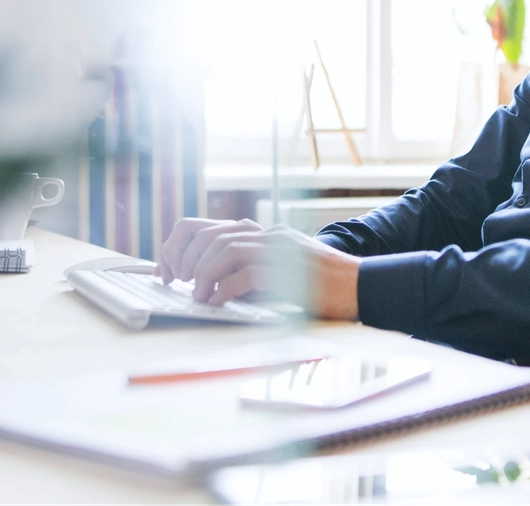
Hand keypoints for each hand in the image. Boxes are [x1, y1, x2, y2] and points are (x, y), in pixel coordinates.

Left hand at [156, 217, 360, 319]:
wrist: (361, 287)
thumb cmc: (320, 288)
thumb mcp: (278, 273)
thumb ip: (250, 271)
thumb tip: (210, 285)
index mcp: (263, 234)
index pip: (208, 227)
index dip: (180, 245)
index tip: (168, 269)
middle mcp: (268, 235)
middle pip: (212, 235)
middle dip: (186, 260)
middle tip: (179, 283)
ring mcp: (279, 249)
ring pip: (225, 249)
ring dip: (203, 274)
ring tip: (199, 296)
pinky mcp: (288, 270)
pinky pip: (245, 273)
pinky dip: (225, 289)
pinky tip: (218, 303)